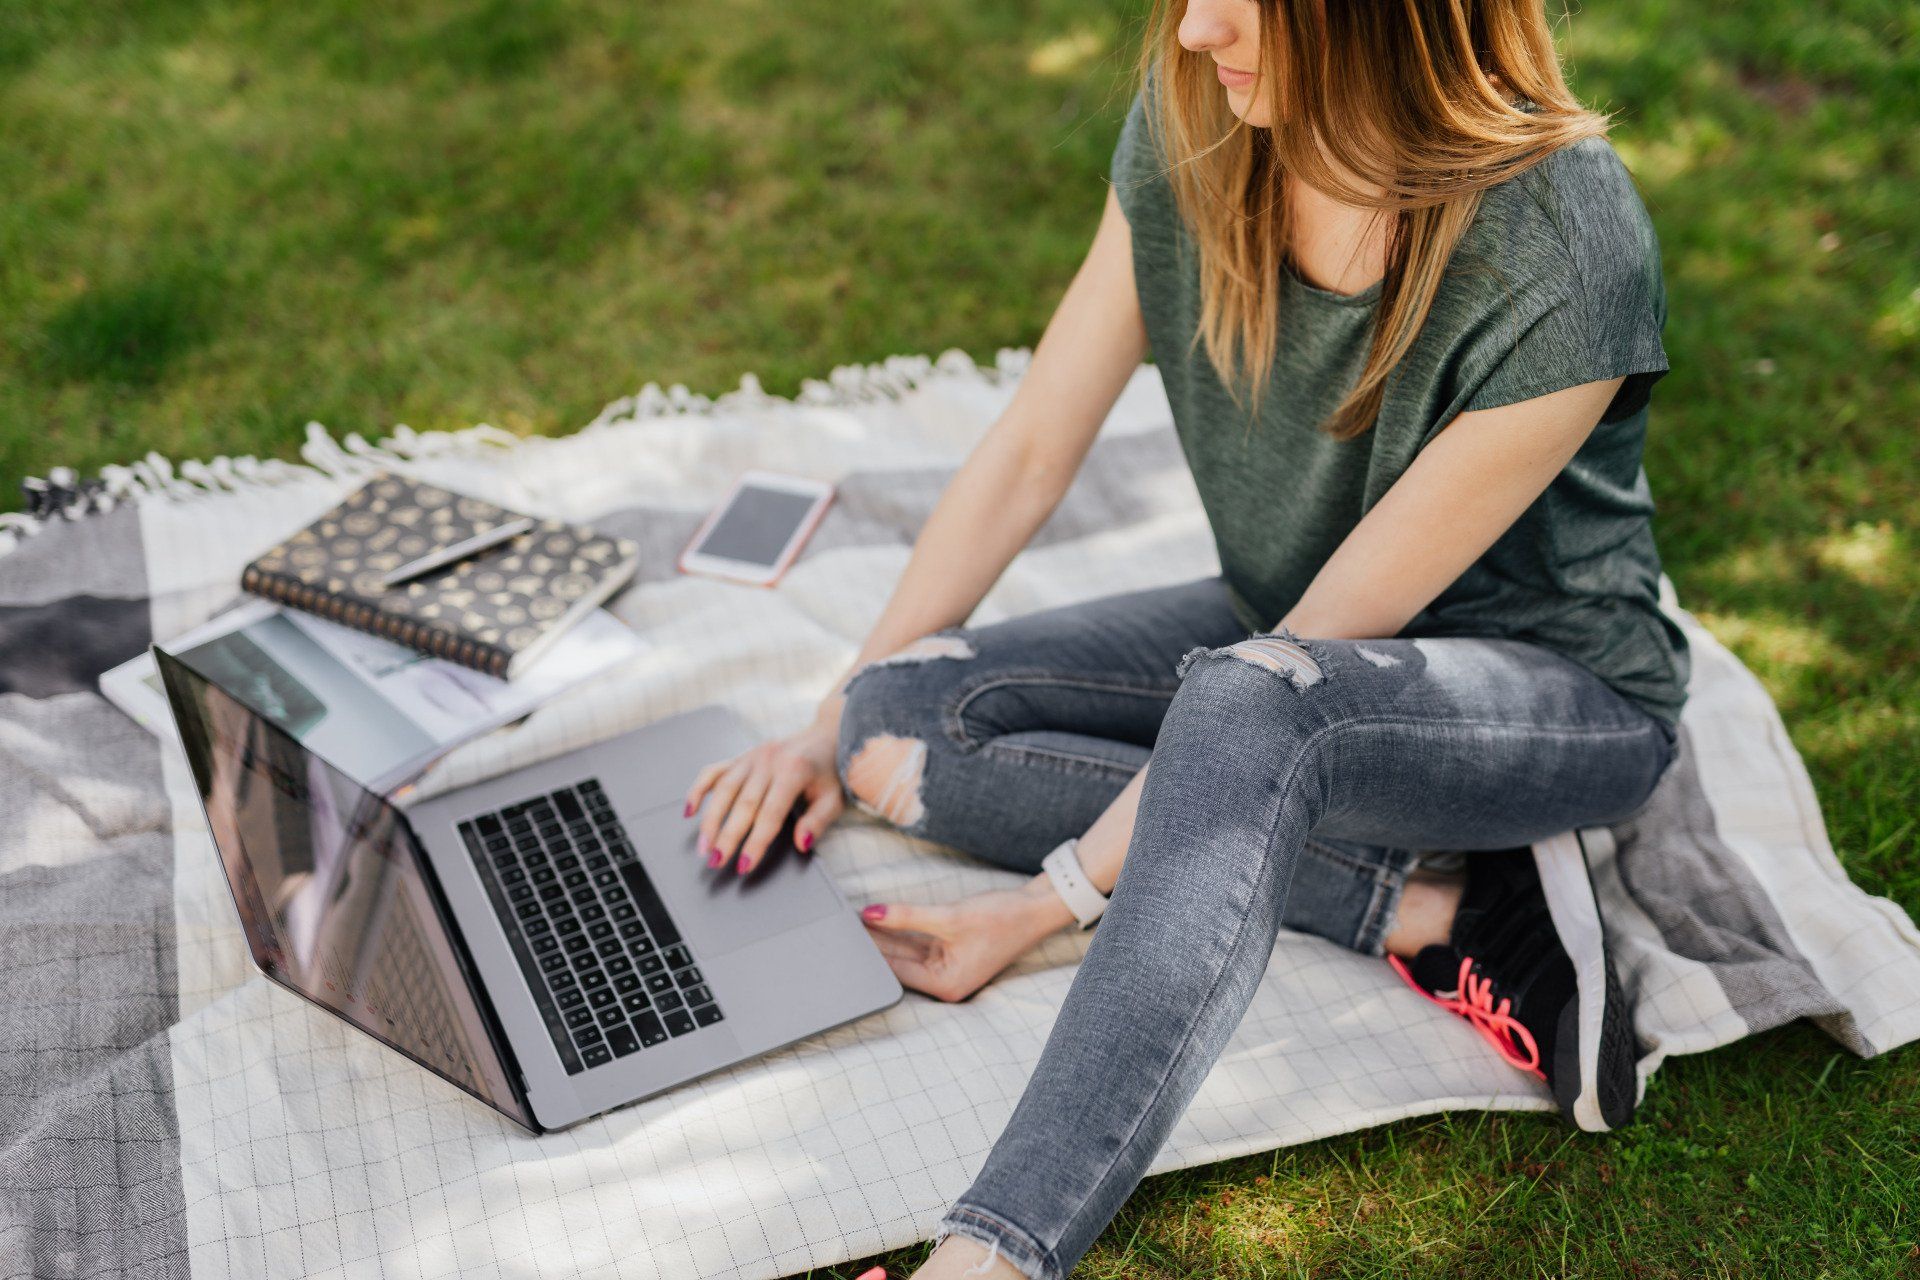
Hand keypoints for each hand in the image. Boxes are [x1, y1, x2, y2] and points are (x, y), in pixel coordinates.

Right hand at [684, 722, 843, 875]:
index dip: (756, 842)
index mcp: (794, 770)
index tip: (745, 865)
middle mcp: (768, 761)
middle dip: (727, 836)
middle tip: (716, 861)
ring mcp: (751, 757)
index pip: (770, 813)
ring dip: (710, 820)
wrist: (824, 737)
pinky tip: (689, 811)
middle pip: (743, 804)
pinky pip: (713, 771)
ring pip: (723, 789)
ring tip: (704, 846)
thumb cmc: (828, 772)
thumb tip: (801, 844)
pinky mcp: (740, 757)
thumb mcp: (833, 798)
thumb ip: (818, 821)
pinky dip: (698, 789)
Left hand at [859, 878, 1073, 1002]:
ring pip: (904, 949)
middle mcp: (943, 980)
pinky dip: (899, 928)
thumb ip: (907, 916)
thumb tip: (869, 914)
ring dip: (882, 934)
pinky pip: (916, 939)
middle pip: (897, 961)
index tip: (843, 937)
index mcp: (945, 985)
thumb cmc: (1004, 918)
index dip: (868, 953)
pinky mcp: (948, 947)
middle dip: (872, 943)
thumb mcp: (950, 917)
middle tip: (840, 926)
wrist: (1038, 907)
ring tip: (851, 919)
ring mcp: (946, 964)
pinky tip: (876, 917)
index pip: (894, 970)